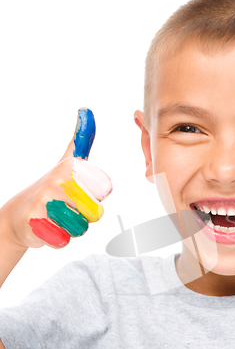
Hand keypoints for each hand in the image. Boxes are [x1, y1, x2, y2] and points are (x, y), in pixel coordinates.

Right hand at [0, 108, 112, 248]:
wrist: (17, 216)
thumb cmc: (50, 189)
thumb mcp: (67, 162)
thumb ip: (81, 141)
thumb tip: (86, 109)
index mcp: (70, 167)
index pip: (102, 193)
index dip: (92, 199)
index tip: (76, 193)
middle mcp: (58, 181)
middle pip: (94, 212)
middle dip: (83, 216)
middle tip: (66, 209)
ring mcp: (45, 201)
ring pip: (81, 227)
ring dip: (71, 228)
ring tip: (58, 218)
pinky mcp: (36, 222)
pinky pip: (65, 239)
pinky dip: (58, 239)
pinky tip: (48, 229)